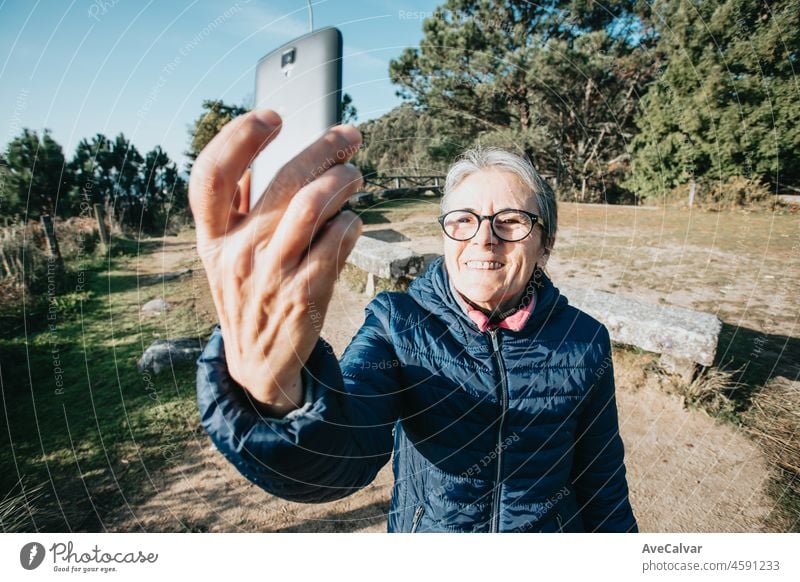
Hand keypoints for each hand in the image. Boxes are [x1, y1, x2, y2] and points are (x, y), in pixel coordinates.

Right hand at [189, 110, 362, 414]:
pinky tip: (352, 222)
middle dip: (322, 148)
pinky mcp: (305, 294)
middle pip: (281, 181)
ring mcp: (272, 275)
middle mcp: (238, 254)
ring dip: (342, 181)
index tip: (271, 117)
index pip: (211, 177)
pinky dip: (350, 223)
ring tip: (356, 176)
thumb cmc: (249, 296)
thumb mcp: (226, 257)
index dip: (237, 138)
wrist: (259, 366)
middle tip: (348, 136)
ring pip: (312, 205)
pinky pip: (336, 241)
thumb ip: (235, 210)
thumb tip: (253, 156)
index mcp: (213, 239)